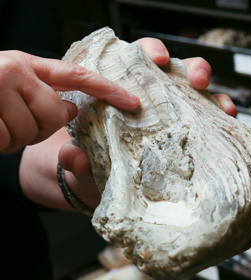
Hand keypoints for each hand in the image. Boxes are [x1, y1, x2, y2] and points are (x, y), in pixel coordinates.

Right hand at [0, 50, 139, 152]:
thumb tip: (70, 109)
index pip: (78, 76)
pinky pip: (6, 140)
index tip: (132, 102)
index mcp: (29, 65)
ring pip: (30, 131)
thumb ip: (48, 97)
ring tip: (1, 125)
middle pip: (55, 114)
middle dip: (41, 128)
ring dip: (17, 137)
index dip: (108, 89)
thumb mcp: (18, 91)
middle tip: (19, 122)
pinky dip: (0, 143)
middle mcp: (15, 70)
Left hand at [19, 37, 236, 210]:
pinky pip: (206, 121)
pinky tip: (225, 123)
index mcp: (123, 90)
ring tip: (219, 105)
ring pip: (196, 94)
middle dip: (190, 68)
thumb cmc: (91, 161)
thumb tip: (76, 159)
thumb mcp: (79, 156)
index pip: (137, 59)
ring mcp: (170, 115)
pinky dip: (218, 119)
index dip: (149, 52)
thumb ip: (73, 155)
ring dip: (211, 94)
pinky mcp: (184, 134)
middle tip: (196, 79)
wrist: (100, 186)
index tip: (158, 59)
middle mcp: (151, 98)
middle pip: (175, 71)